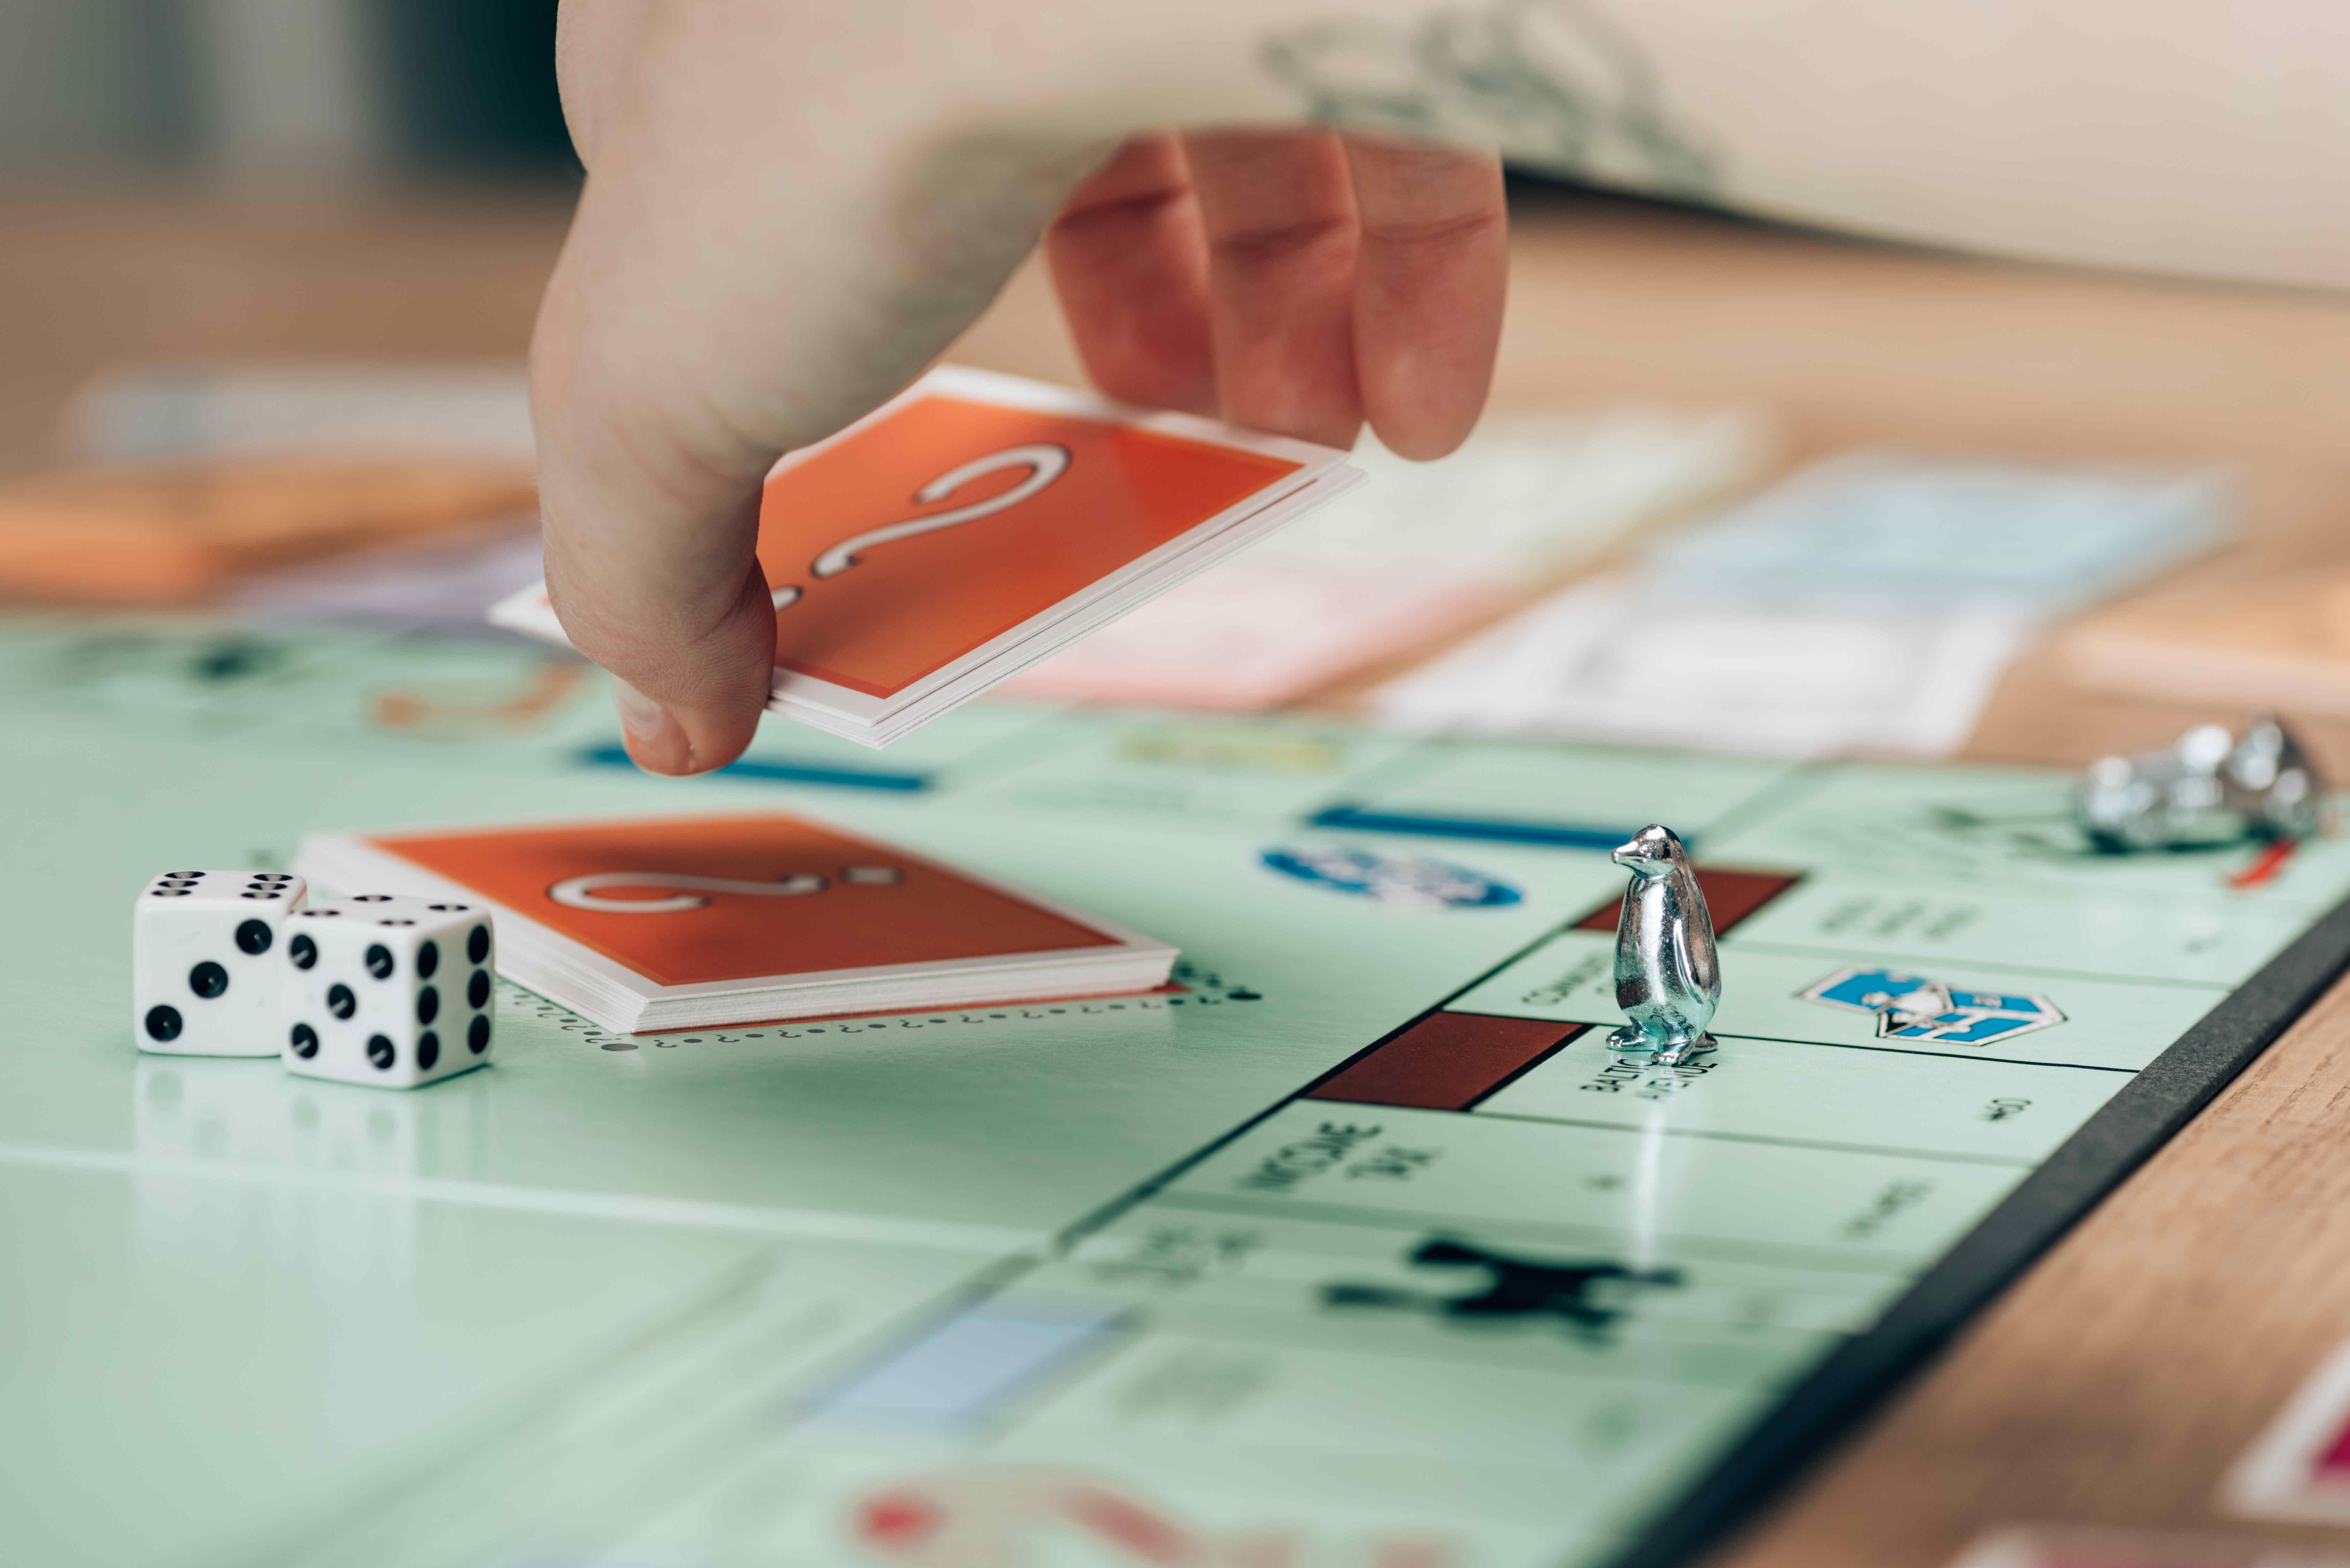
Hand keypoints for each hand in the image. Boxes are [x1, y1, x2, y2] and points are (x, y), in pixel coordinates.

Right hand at [529, 4, 1504, 775]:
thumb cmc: (825, 123)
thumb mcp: (648, 398)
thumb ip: (638, 568)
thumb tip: (673, 718)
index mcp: (717, 30)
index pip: (752, 198)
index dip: (814, 363)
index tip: (891, 507)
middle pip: (1004, 179)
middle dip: (1080, 349)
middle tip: (1124, 471)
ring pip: (1207, 141)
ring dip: (1264, 332)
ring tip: (1298, 443)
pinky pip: (1383, 125)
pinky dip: (1408, 277)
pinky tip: (1416, 408)